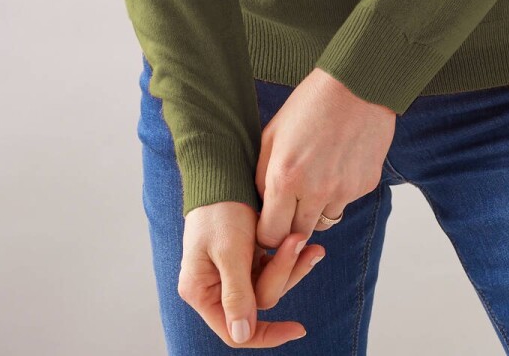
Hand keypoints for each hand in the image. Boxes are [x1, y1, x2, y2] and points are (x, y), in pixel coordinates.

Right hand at [178, 200, 325, 346]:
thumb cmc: (219, 209)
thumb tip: (242, 336)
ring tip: (307, 239)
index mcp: (202, 291)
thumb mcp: (229, 250)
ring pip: (270, 284)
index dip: (267, 335)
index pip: (234, 331)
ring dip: (291, 263)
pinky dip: (289, 255)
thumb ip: (236, 294)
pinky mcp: (247, 258)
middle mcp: (215, 287)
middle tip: (299, 241)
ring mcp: (233, 273)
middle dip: (283, 274)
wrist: (223, 172)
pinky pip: (273, 267)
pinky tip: (303, 242)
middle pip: (258, 303)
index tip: (298, 329)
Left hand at [254, 68, 397, 252]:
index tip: (269, 221)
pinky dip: (340, 191)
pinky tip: (339, 161)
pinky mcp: (365, 185)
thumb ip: (262, 176)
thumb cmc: (310, 104)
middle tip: (292, 201)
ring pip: (324, 220)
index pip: (270, 235)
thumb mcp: (272, 134)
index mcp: (285, 178)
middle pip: (298, 236)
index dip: (267, 232)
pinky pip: (346, 201)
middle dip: (291, 225)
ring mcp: (344, 191)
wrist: (357, 84)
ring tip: (318, 173)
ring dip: (317, 208)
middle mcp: (316, 192)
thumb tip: (262, 206)